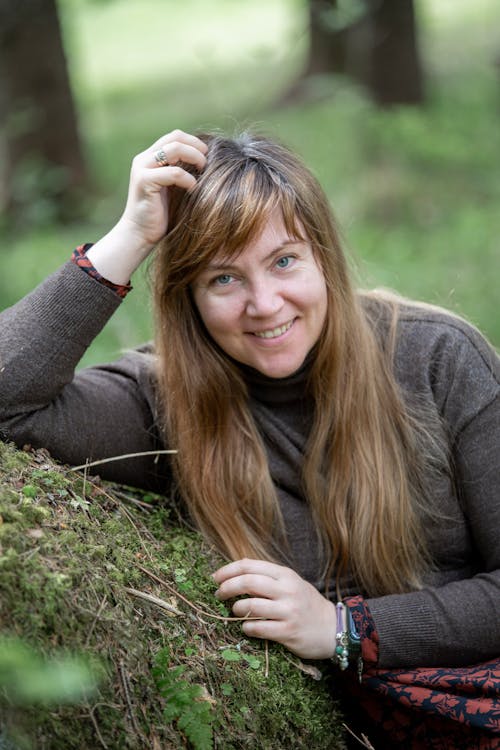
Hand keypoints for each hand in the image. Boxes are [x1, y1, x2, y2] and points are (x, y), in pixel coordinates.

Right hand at [86, 130, 207, 284]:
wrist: (140, 234)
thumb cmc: (160, 215)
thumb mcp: (173, 189)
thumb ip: (181, 173)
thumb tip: (206, 163)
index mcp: (150, 158)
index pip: (174, 136)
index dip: (194, 141)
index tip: (207, 155)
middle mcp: (144, 159)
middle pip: (175, 137)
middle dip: (196, 147)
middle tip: (208, 162)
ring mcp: (142, 169)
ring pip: (173, 149)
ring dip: (193, 157)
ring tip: (203, 171)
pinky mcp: (144, 181)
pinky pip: (173, 172)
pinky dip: (187, 179)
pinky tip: (194, 188)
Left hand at [212, 559, 336, 658]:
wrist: (333, 628)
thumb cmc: (305, 603)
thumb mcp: (290, 583)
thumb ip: (267, 577)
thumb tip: (237, 570)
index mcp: (285, 574)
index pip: (249, 565)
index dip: (228, 570)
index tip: (215, 577)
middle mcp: (287, 590)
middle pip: (247, 582)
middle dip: (226, 588)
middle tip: (217, 594)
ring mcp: (288, 611)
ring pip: (251, 606)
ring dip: (236, 609)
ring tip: (234, 611)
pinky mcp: (288, 632)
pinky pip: (258, 628)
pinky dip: (247, 627)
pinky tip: (246, 627)